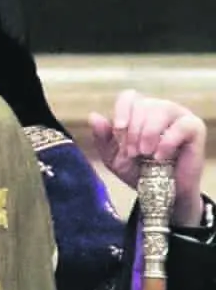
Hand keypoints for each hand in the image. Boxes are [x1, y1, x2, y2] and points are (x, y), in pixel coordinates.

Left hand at [89, 92, 207, 217]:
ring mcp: (180, 116)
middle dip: (133, 131)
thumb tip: (93, 115)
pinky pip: (181, 126)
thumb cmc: (138, 171)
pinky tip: (160, 156)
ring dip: (148, 133)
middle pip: (144, 104)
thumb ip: (102, 137)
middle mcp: (160, 109)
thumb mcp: (113, 157)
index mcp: (140, 112)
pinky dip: (167, 142)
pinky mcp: (195, 128)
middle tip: (132, 153)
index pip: (129, 97)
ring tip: (145, 154)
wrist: (161, 192)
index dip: (122, 110)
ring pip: (162, 109)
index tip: (118, 129)